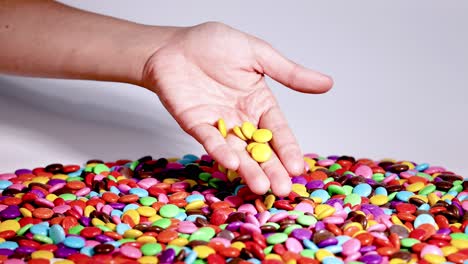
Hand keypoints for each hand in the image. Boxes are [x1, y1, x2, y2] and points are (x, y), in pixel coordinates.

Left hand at [142, 22, 332, 195]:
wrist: (174, 44)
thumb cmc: (215, 44)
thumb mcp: (258, 55)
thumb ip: (289, 73)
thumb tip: (327, 83)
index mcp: (259, 103)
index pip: (278, 131)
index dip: (288, 149)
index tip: (298, 168)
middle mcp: (241, 118)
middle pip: (260, 148)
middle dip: (271, 169)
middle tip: (282, 190)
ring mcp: (218, 124)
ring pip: (236, 150)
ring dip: (248, 169)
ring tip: (261, 187)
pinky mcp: (195, 124)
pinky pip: (210, 140)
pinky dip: (219, 151)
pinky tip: (232, 163)